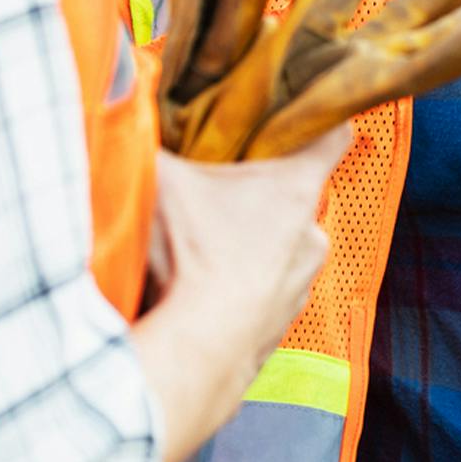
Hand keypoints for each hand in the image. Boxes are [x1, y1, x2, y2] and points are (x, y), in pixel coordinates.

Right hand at [131, 128, 348, 461]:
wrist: (197, 353)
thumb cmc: (190, 256)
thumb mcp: (161, 180)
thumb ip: (149, 140)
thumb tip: (127, 110)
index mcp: (296, 188)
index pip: (333, 135)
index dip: (323, 116)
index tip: (309, 107)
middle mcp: (312, 234)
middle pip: (298, 192)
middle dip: (264, 187)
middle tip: (223, 183)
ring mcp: (301, 285)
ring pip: (283, 245)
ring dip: (254, 240)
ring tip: (209, 242)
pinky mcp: (283, 326)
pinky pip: (268, 289)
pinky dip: (247, 284)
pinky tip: (209, 286)